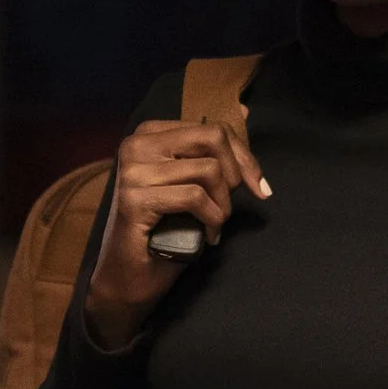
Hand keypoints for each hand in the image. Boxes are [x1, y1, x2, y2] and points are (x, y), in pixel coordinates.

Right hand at [83, 116, 269, 348]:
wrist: (128, 279)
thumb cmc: (165, 231)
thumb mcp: (193, 184)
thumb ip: (211, 154)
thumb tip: (245, 109)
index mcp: (149, 135)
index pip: (213, 128)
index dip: (244, 158)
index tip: (259, 187)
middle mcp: (136, 144)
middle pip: (213, 138)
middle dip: (237, 175)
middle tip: (231, 207)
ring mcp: (132, 171)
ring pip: (208, 171)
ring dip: (223, 206)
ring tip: (215, 225)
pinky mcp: (134, 199)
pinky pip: (194, 197)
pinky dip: (211, 219)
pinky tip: (208, 237)